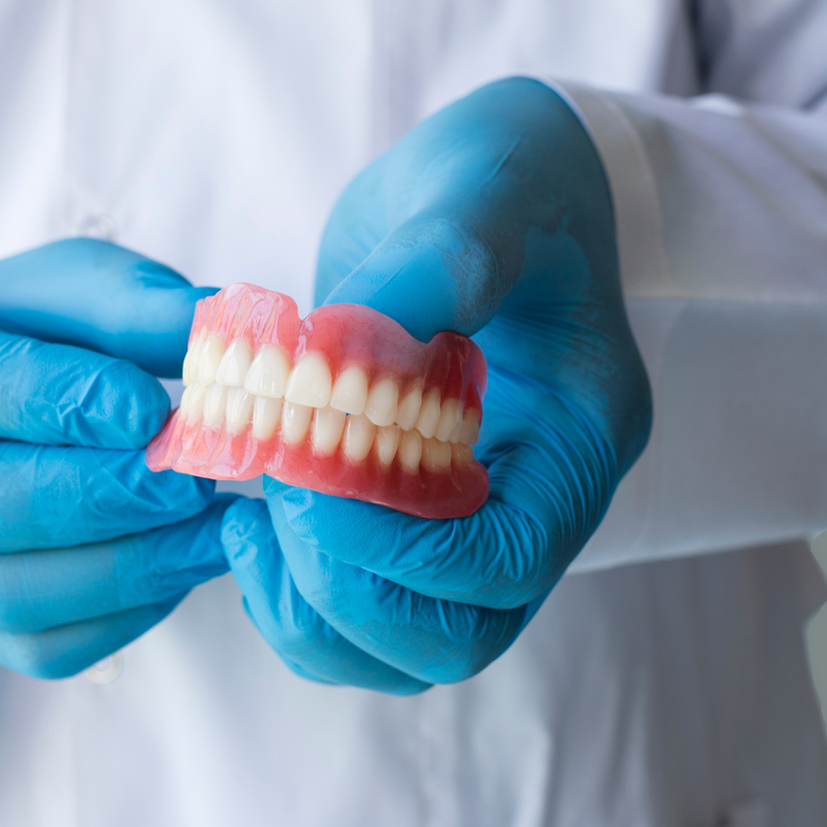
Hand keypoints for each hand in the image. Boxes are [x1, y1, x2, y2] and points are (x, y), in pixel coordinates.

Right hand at [0, 239, 230, 677]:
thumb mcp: (70, 288)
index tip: (147, 407)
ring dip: (124, 565)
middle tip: (189, 480)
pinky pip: (40, 646)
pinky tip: (184, 562)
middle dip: (86, 497)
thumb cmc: (20, 330)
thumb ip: (132, 304)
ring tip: (213, 527)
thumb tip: (217, 329)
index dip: (41, 396)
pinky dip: (126, 612)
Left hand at [223, 78, 652, 691]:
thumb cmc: (504, 181)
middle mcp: (537, 501)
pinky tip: (247, 516)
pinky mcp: (415, 517)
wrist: (493, 187)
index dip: (396, 546)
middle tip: (273, 495)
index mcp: (578, 437)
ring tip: (251, 515)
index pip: (507, 562)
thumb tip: (348, 347)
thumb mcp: (483, 193)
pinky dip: (293, 590)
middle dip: (344, 587)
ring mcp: (476, 519)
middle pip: (455, 635)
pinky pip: (360, 610)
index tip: (306, 476)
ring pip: (401, 645)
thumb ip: (440, 260)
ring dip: (309, 604)